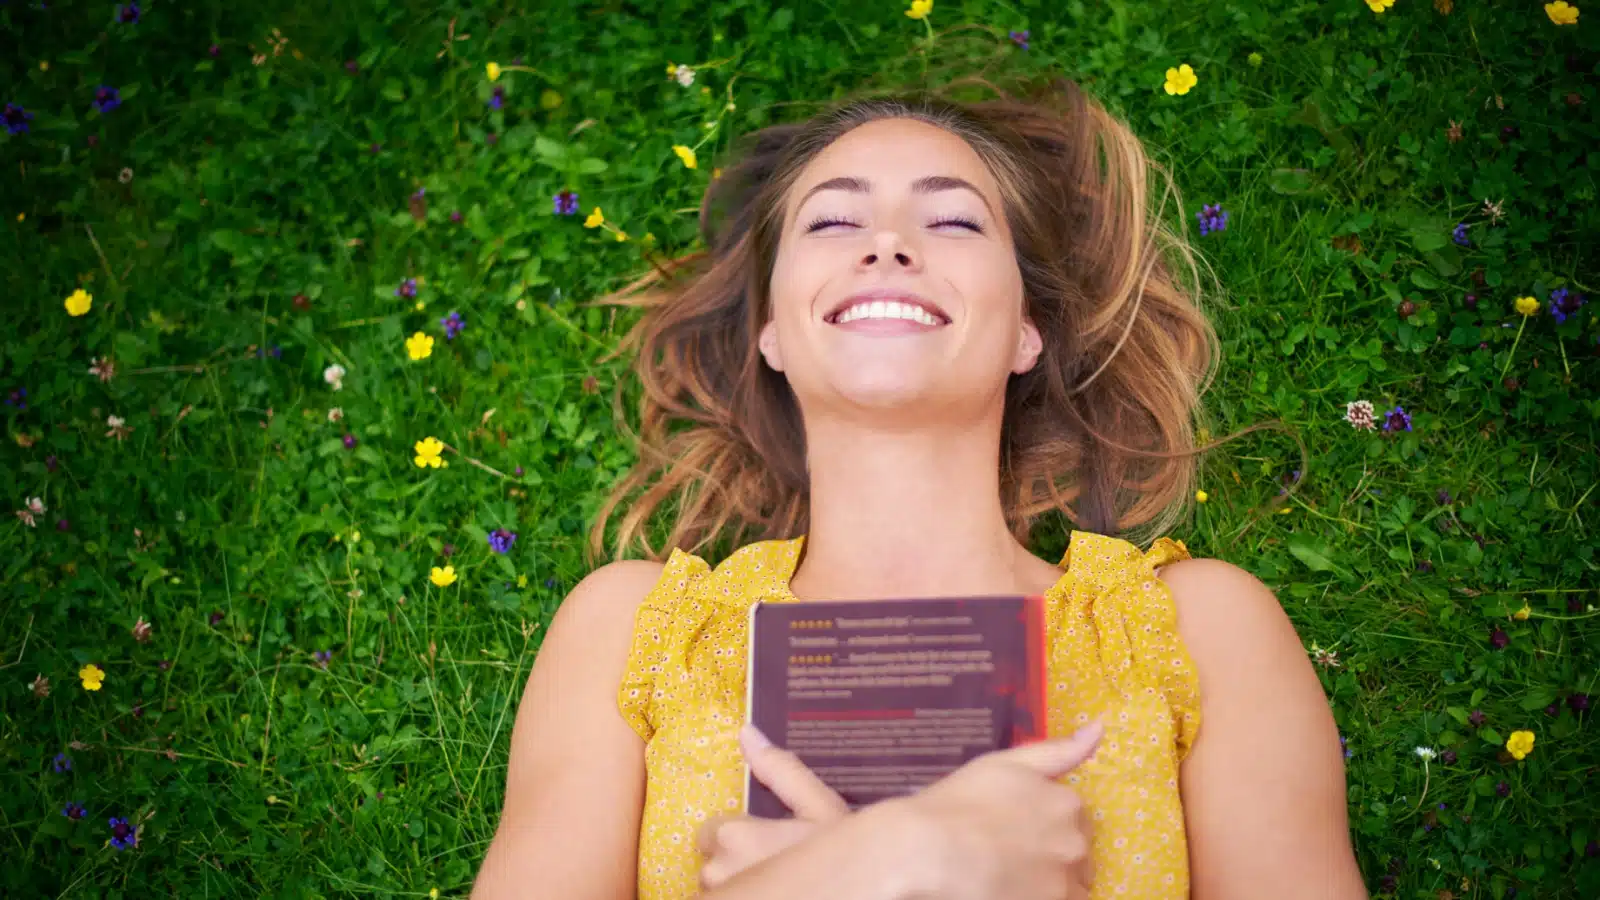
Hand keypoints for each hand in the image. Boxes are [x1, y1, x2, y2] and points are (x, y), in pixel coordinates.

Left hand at [697, 724, 849, 890]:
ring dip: (745, 884)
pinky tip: (782, 893)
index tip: (767, 844)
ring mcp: (730, 898)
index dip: (739, 837)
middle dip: (740, 865)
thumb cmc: (843, 851)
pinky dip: (752, 896)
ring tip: (784, 885)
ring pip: (725, 887)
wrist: (869, 880)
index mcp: (734, 837)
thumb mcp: (818, 805)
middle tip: (780, 864)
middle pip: (715, 866)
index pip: (713, 832)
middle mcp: (718, 872)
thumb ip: (779, 771)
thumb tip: (747, 733)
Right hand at [886, 719, 1104, 899]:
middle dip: (1054, 853)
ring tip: (1012, 876)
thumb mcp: (1008, 763)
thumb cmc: (962, 801)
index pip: (1076, 819)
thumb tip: (1100, 727)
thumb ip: (1058, 750)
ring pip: (1071, 886)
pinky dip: (1039, 896)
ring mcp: (1062, 883)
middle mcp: (1074, 844)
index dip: (1049, 823)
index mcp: (1067, 804)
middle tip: (1013, 852)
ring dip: (1051, 882)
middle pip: (1076, 853)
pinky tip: (1010, 889)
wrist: (931, 850)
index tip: (1021, 828)